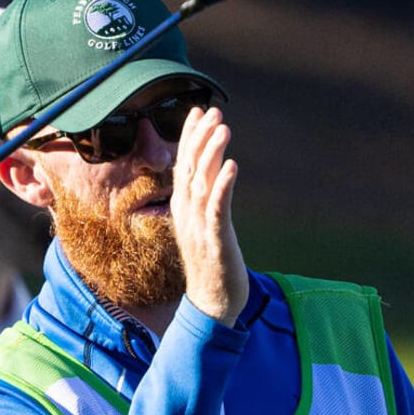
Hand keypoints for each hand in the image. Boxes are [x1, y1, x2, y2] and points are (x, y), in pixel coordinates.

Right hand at [172, 104, 246, 325]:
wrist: (211, 303)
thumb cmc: (212, 266)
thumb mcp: (205, 228)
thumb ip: (205, 202)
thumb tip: (211, 175)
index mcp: (182, 209)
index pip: (183, 165)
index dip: (190, 137)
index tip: (198, 111)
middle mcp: (186, 214)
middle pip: (189, 168)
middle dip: (200, 138)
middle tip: (212, 112)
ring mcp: (199, 227)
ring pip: (201, 183)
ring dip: (211, 154)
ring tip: (223, 129)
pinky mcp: (214, 241)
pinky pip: (217, 209)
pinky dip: (222, 186)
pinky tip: (231, 167)